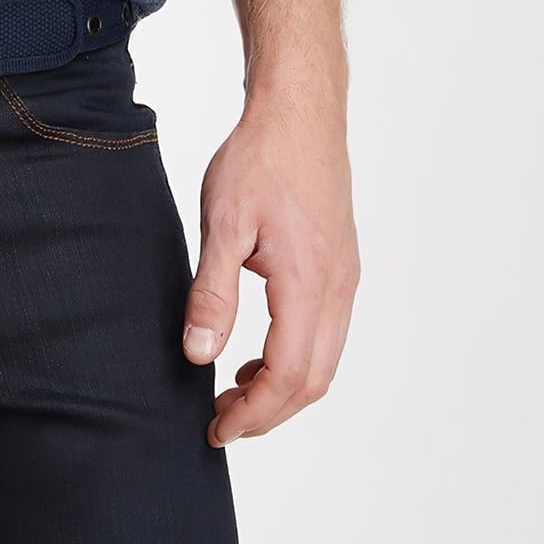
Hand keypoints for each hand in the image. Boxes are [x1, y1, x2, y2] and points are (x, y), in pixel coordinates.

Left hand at [180, 91, 358, 445]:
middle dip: (269, 413)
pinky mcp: (340, 265)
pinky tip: (256, 352)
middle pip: (313, 380)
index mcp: (309, 283)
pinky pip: (326, 332)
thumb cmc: (259, 159)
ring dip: (283, 388)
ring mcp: (345, 277)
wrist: (299, 113)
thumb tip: (198, 354)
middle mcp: (338, 288)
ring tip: (232, 392)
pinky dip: (294, 358)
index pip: (287, 376)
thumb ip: (212, 293)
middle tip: (221, 422)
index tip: (217, 430)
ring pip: (324, 359)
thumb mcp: (222, 224)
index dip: (253, 414)